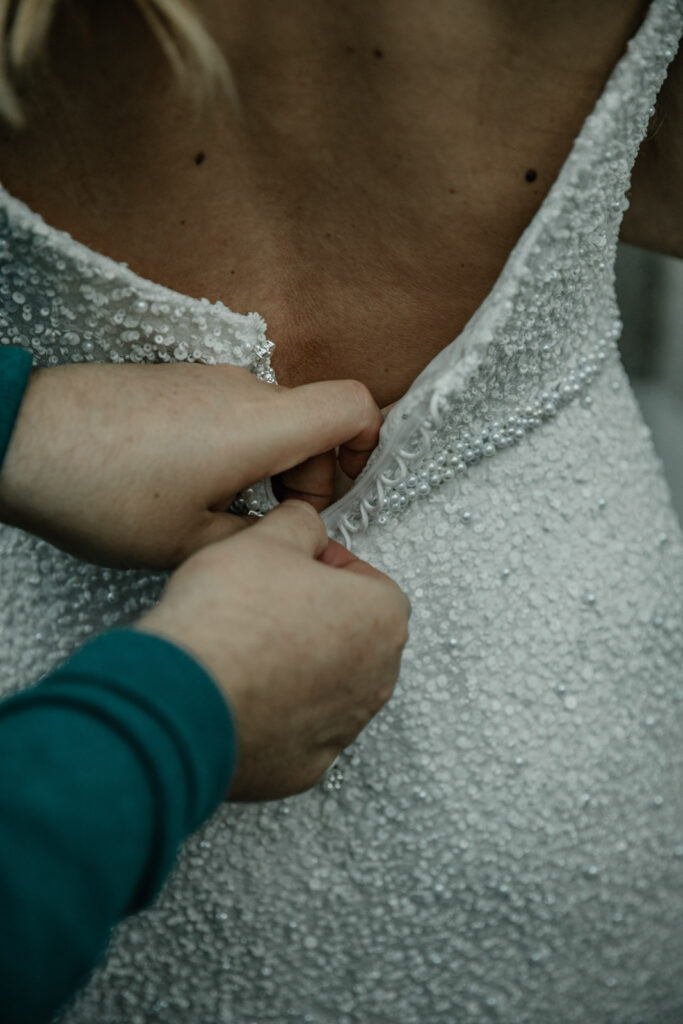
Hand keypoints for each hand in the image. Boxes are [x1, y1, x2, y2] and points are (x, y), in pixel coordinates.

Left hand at [0, 362, 381, 568]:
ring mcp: (206, 379)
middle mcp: (242, 389)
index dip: (365, 449)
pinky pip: (232, 412)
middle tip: (266, 524)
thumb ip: (257, 538)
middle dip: (306, 477)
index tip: (336, 493)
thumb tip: (279, 534)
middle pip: (314, 421)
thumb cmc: (98, 489)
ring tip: (218, 513)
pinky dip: (234, 451)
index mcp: (259, 425)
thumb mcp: (189, 543)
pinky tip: (188, 489)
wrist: (19, 439)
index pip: (356, 406)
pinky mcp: (177, 382)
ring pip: (272, 420)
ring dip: (266, 467)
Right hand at [137, 501, 409, 799]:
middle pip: (351, 635)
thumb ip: (300, 521)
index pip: (368, 581)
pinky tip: (236, 690)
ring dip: (294, 666)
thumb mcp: (266, 536)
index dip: (325, 566)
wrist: (180, 696)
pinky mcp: (302, 769)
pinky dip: (272, 713)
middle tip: (263, 602)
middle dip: (313, 617)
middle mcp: (376, 681)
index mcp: (382, 619)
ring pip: (325, 686)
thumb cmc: (228, 617)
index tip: (291, 565)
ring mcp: (341, 731)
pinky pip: (295, 731)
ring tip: (242, 647)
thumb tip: (305, 524)